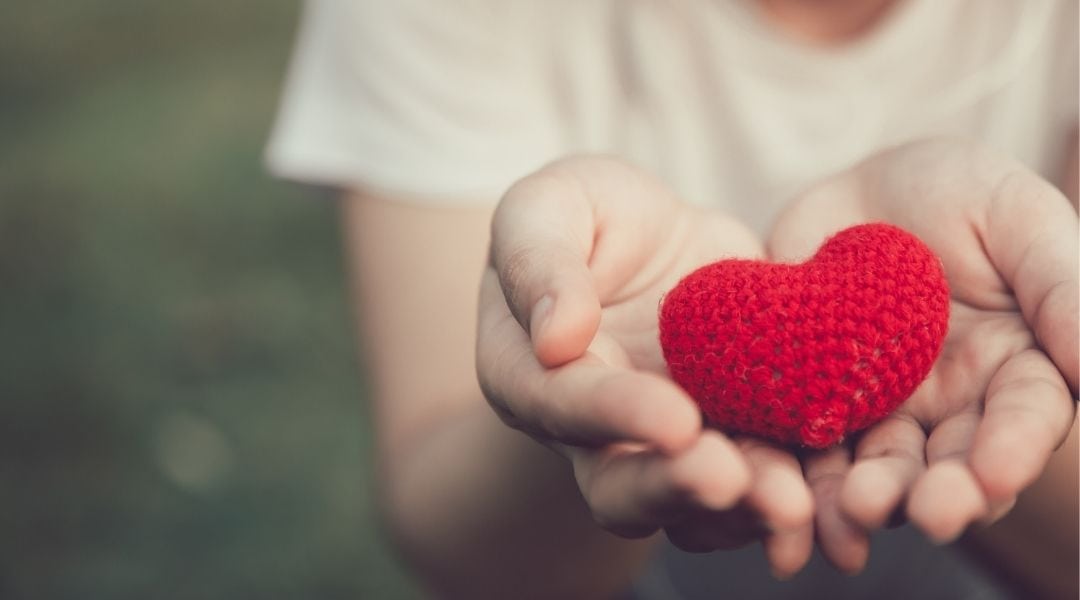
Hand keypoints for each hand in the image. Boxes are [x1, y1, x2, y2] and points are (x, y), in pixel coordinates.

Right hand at [477, 157, 814, 576]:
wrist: (650, 240)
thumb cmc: (582, 216)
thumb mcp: (547, 208)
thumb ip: (538, 263)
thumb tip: (556, 338)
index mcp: (529, 374)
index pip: (563, 404)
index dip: (616, 416)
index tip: (676, 420)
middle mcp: (588, 432)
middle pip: (620, 486)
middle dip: (677, 488)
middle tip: (732, 482)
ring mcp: (659, 447)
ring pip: (690, 504)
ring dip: (741, 509)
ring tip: (793, 503)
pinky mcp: (725, 438)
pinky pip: (753, 482)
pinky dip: (787, 491)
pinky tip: (827, 489)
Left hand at [768, 138, 1078, 571]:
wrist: (855, 191)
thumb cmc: (954, 191)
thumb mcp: (1018, 216)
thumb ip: (1063, 287)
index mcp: (1018, 368)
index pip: (1025, 419)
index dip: (1011, 450)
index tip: (993, 475)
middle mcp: (953, 406)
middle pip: (950, 464)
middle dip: (941, 493)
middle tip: (927, 514)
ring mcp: (879, 410)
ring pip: (877, 469)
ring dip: (869, 499)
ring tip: (854, 511)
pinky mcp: (813, 404)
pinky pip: (805, 449)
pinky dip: (799, 480)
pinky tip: (786, 502)